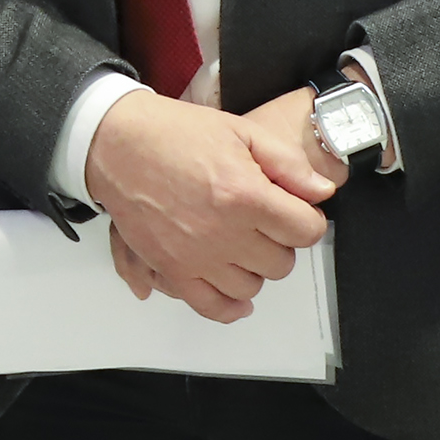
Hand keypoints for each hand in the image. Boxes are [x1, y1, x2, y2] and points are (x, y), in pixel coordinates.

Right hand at [82, 89, 336, 321]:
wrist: (117, 143)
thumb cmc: (175, 133)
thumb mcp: (241, 132)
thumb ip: (288, 164)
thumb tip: (322, 192)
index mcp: (246, 195)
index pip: (307, 230)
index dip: (306, 218)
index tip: (293, 209)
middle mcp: (224, 233)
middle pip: (282, 263)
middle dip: (279, 241)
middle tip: (261, 220)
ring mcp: (197, 257)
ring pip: (251, 286)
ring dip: (253, 268)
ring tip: (239, 243)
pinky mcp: (172, 270)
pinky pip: (213, 307)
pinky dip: (230, 306)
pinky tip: (235, 292)